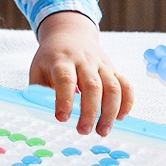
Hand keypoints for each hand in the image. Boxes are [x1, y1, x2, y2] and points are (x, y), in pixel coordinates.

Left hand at [28, 11, 133, 136]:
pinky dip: (127, 102)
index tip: (62, 118)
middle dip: (90, 111)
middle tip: (83, 130)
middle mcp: (84, 60)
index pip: (65, 78)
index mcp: (61, 59)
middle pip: (92, 85)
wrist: (69, 34)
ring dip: (110, 111)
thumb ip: (38, 90)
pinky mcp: (113, 69)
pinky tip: (120, 117)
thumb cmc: (52, 57)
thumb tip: (42, 113)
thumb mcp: (38, 69)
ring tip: (102, 131)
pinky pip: (125, 85)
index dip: (65, 99)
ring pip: (112, 87)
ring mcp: (101, 64)